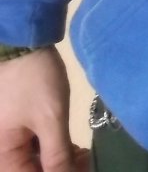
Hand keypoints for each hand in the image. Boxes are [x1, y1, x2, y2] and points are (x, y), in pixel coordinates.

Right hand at [0, 46, 88, 171]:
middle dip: (60, 170)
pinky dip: (52, 151)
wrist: (24, 42)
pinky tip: (72, 148)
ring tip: (82, 155)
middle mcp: (3, 152)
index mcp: (3, 156)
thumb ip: (58, 156)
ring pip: (35, 163)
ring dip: (58, 163)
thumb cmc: (34, 80)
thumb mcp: (50, 119)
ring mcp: (10, 139)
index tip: (84, 169)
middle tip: (85, 162)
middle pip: (32, 171)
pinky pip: (34, 149)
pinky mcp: (18, 128)